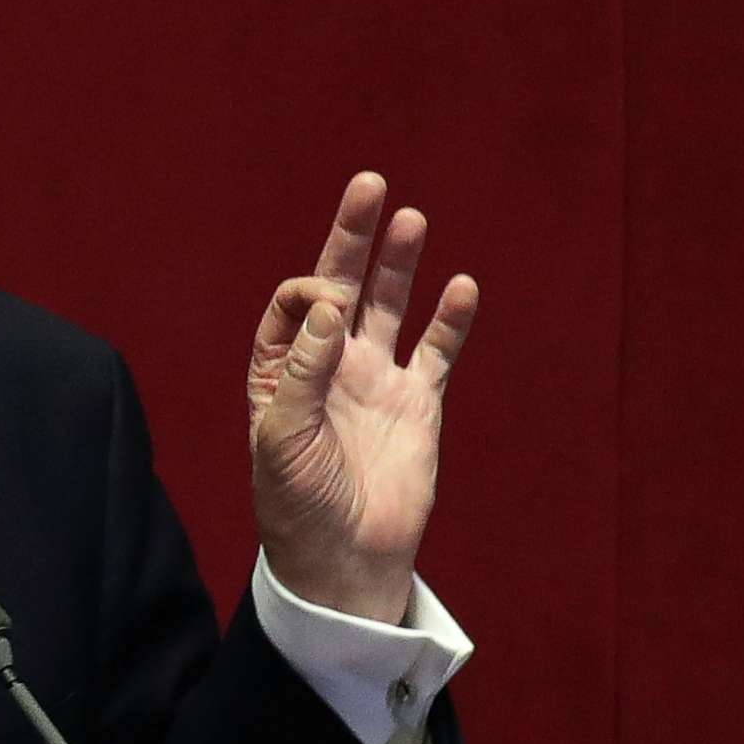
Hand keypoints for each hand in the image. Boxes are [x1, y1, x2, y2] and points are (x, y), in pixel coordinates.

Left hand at [247, 172, 478, 623]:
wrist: (344, 558)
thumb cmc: (297, 503)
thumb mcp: (283, 436)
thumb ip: (304, 370)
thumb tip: (330, 305)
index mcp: (282, 372)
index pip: (294, 305)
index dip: (308, 291)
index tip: (327, 302)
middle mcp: (328, 367)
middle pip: (342, 287)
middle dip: (353, 238)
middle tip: (369, 185)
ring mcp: (376, 382)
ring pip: (390, 307)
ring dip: (399, 264)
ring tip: (411, 218)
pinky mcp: (418, 404)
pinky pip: (436, 351)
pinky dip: (450, 320)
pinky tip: (461, 286)